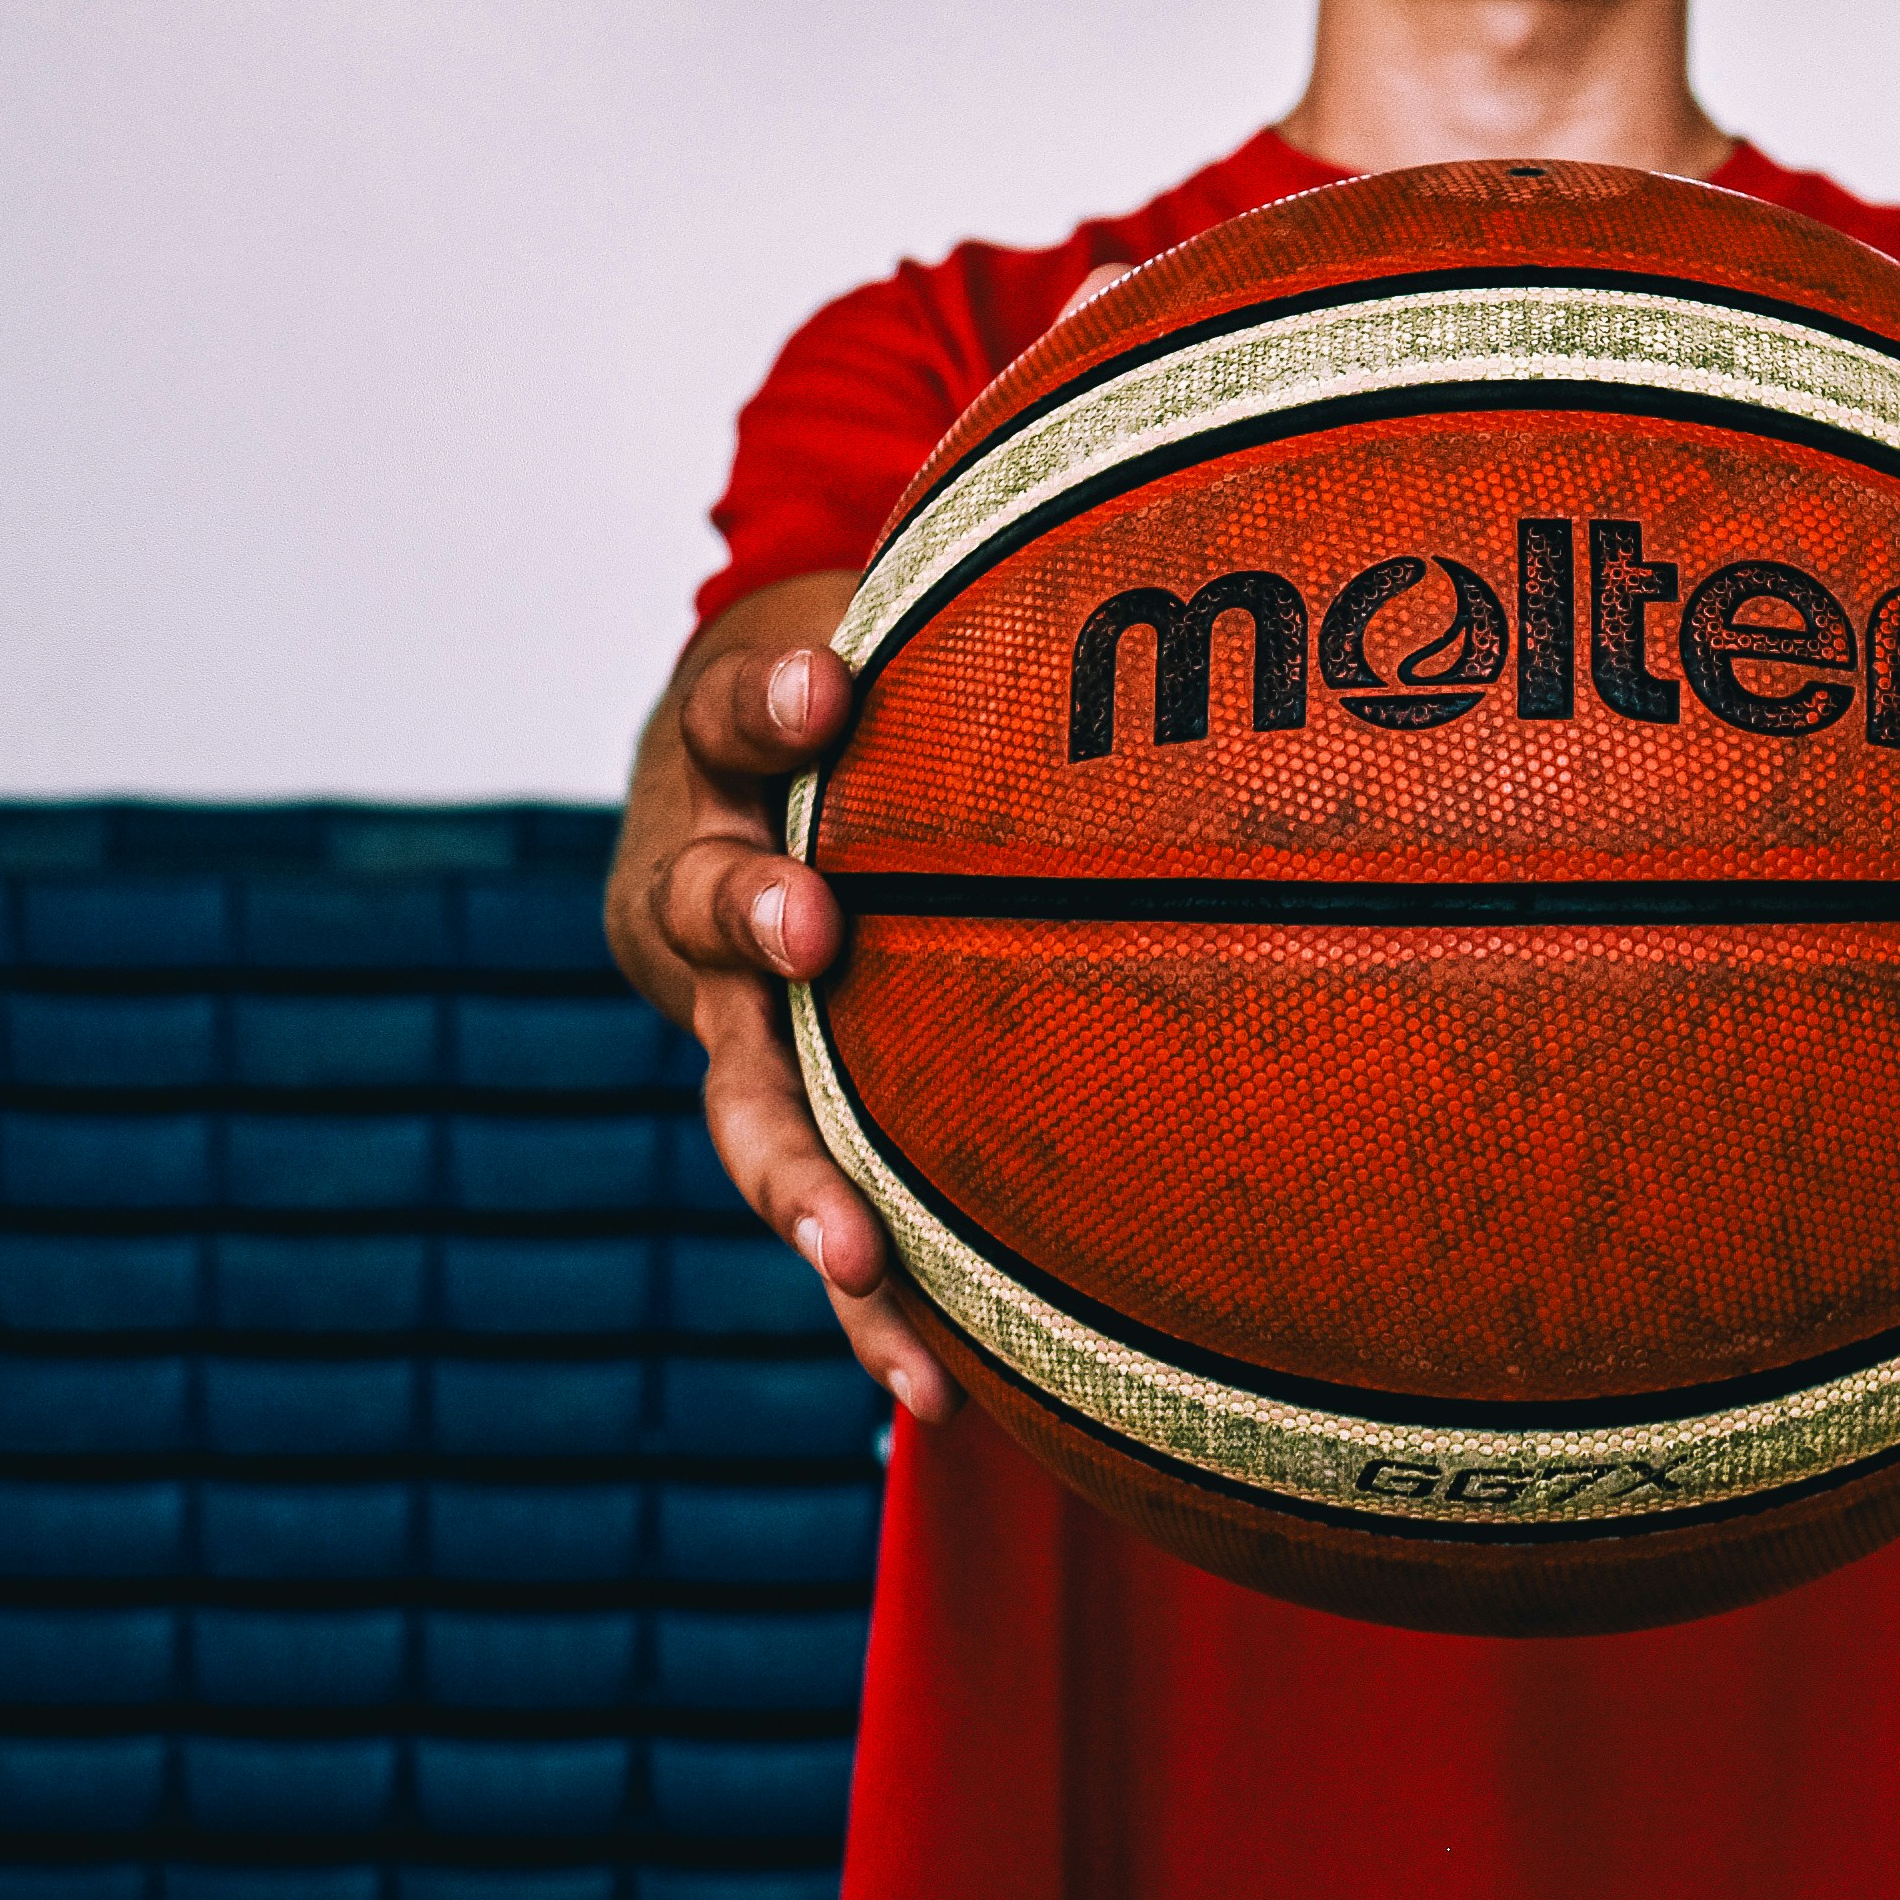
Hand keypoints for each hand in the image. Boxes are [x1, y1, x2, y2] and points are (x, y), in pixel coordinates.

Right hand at [604, 572, 951, 1425]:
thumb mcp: (892, 615)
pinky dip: (867, 1301)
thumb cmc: (859, 688)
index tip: (828, 684)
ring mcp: (728, 1016)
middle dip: (753, 924)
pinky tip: (927, 1388)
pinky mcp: (775, 1110)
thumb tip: (1195, 511)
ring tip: (853, 1247)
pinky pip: (819, 1210)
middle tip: (810, 928)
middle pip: (706, 914)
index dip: (774, 696)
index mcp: (728, 754)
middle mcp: (704, 885)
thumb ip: (993, 602)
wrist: (728, 777)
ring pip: (746, 1103)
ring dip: (796, 1175)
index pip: (738, 707)